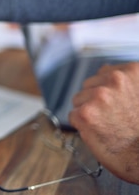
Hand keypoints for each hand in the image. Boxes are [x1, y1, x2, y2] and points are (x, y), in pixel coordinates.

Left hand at [69, 62, 138, 183]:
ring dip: (88, 111)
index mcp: (133, 72)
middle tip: (112, 118)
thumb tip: (106, 71)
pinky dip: (82, 126)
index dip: (108, 91)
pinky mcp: (85, 113)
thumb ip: (126, 83)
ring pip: (79, 99)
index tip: (115, 105)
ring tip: (107, 126)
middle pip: (90, 85)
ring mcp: (99, 95)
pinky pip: (73, 116)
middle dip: (96, 100)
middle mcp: (116, 79)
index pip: (105, 73)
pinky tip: (98, 134)